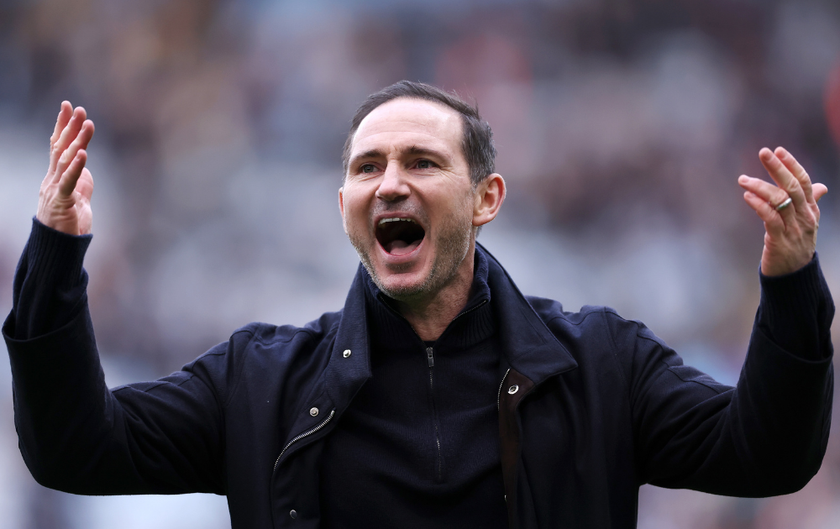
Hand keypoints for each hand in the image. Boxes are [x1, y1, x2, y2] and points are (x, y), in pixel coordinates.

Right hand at [37, 101, 94, 234]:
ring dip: (78, 141)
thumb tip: (85, 167)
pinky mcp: (62, 202)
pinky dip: (77, 167)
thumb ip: (80, 181)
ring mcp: (55, 189)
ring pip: (66, 160)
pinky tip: (83, 153)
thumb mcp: (77, 198)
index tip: (68, 107)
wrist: (59, 247)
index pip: (57, 146)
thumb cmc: (68, 224)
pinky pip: (70, 181)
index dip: (63, 126)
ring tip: (87, 124)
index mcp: (56, 177)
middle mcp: (52, 179)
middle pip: (60, 148)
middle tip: (78, 108)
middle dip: (69, 127)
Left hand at [738, 147, 826, 275]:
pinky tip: (747, 196)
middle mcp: (805, 217)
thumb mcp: (806, 222)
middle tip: (763, 152)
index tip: (778, 150)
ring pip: (779, 201)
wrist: (794, 276)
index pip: (804, 182)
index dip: (792, 165)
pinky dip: (758, 205)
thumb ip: (810, 202)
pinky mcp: (779, 241)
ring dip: (760, 187)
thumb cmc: (796, 245)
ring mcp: (793, 229)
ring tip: (743, 179)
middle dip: (777, 168)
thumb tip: (820, 186)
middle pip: (792, 187)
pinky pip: (770, 219)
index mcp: (811, 210)